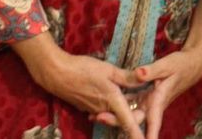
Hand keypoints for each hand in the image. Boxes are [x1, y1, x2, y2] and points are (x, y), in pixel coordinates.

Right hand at [12, 33, 143, 137]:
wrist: (56, 73)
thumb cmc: (83, 69)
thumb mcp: (108, 70)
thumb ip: (127, 77)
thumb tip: (145, 79)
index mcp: (112, 100)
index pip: (127, 122)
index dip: (137, 134)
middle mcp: (103, 110)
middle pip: (122, 119)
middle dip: (134, 114)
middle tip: (144, 100)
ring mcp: (94, 110)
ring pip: (113, 114)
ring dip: (123, 108)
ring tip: (133, 95)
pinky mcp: (87, 107)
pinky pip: (104, 110)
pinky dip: (112, 105)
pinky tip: (114, 93)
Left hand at [93, 49, 201, 138]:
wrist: (190, 65)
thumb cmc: (181, 65)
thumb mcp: (167, 65)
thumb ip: (152, 70)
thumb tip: (138, 74)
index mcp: (159, 99)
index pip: (152, 120)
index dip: (148, 134)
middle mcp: (152, 104)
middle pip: (133, 119)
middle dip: (116, 121)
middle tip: (99, 118)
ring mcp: (147, 102)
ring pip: (129, 113)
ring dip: (114, 116)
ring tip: (94, 116)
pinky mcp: (144, 97)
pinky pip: (130, 104)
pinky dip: (118, 106)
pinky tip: (103, 106)